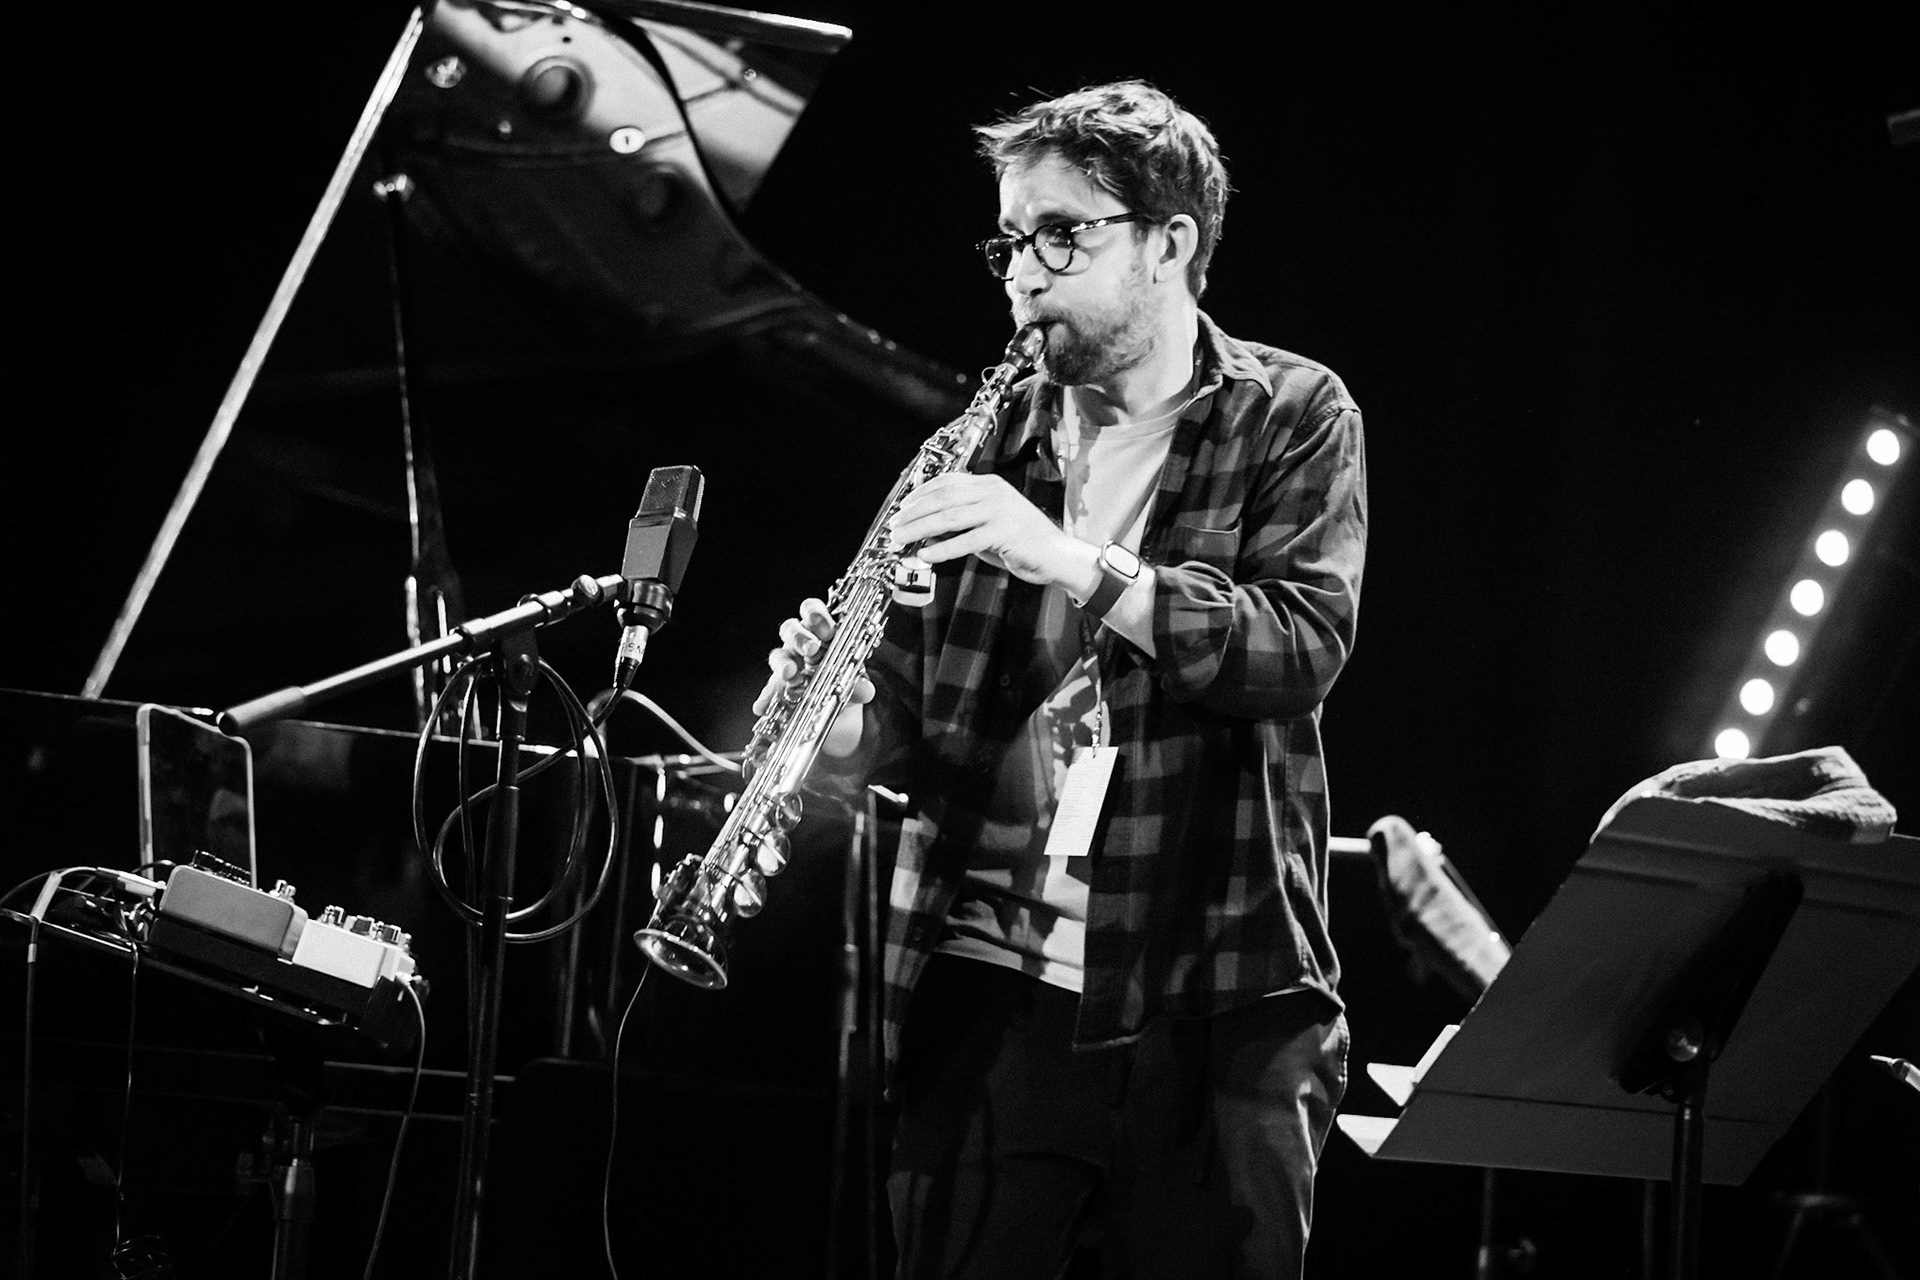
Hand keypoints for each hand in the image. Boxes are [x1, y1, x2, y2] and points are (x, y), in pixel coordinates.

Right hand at [750, 597, 875, 718]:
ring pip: (779, 655)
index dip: (817, 615)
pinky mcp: (778, 689)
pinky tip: (769, 703)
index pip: (812, 611)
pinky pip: (769, 689)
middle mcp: (801, 644)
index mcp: (821, 633)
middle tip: (812, 648)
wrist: (838, 717)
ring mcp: (788, 665)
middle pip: (791, 629)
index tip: (828, 630)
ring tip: (790, 674)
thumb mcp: (856, 686)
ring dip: (784, 663)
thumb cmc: (844, 686)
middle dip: (800, 637)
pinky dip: (768, 697)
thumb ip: (860, 686)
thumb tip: (865, 689)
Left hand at [888, 473, 1084, 587]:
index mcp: (988, 485)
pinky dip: (942, 549)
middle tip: (894, 527)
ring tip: (902, 540)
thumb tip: (926, 531)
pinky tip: (926, 556)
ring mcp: (999, 511)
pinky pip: (965, 541)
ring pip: (949, 517)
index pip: (946, 483)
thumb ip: (960, 524)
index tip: (902, 508)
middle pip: (942, 498)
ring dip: (920, 530)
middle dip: (913, 513)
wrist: (1056, 555)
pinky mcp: (1003, 532)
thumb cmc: (1022, 542)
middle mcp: (992, 493)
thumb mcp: (986, 527)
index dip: (920, 494)